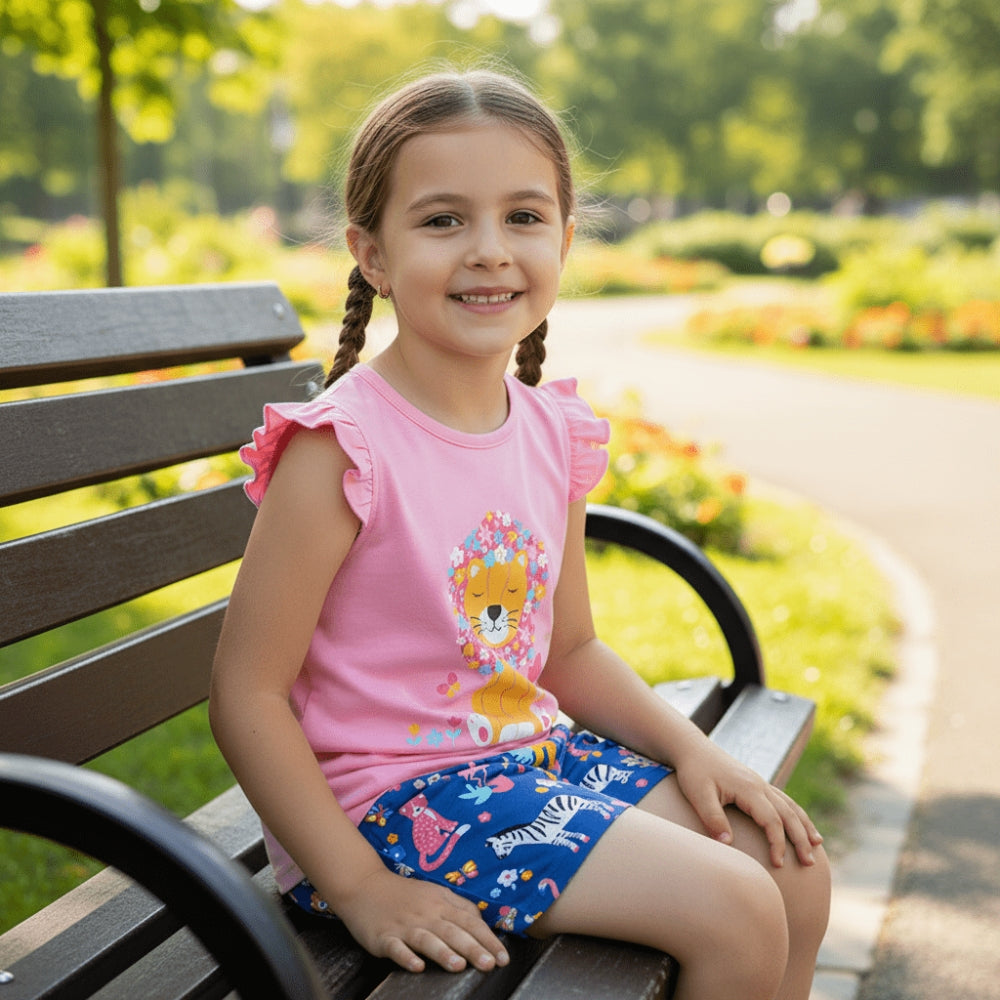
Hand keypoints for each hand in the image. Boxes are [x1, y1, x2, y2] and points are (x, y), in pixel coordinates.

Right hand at [332, 866, 509, 973]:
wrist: (364, 886)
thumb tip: (482, 924)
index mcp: (440, 903)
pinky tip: (417, 967)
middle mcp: (425, 914)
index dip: (488, 939)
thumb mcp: (435, 893)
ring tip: (459, 966)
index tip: (503, 957)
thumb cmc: (405, 894)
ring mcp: (404, 925)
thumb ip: (458, 907)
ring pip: (427, 939)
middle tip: (491, 965)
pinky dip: (407, 957)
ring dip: (443, 952)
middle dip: (473, 948)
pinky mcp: (383, 936)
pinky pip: (396, 948)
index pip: (470, 922)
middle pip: (453, 931)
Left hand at [673, 739, 822, 867]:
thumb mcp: (698, 795)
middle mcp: (759, 784)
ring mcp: (760, 782)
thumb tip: (727, 844)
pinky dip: (795, 813)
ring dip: (804, 825)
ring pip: (789, 805)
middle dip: (801, 838)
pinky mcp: (756, 783)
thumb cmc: (694, 771)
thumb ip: (712, 818)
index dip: (777, 843)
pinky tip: (800, 824)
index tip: (778, 864)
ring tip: (817, 845)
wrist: (693, 748)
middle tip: (810, 863)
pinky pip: (782, 799)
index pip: (771, 820)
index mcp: (748, 788)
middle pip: (788, 813)